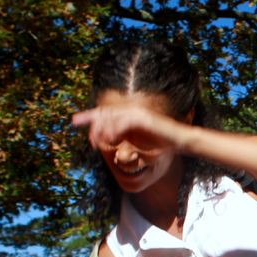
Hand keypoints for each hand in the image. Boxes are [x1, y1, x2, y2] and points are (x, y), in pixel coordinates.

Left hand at [72, 104, 186, 153]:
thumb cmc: (162, 144)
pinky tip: (111, 140)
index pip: (104, 112)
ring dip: (103, 130)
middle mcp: (131, 111)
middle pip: (105, 114)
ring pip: (112, 117)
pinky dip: (115, 130)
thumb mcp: (139, 144)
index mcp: (128, 116)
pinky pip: (124, 122)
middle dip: (93, 125)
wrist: (181, 142)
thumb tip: (108, 145)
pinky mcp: (144, 118)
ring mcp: (137, 113)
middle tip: (91, 141)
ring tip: (99, 143)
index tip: (74, 122)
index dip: (88, 116)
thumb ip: (124, 141)